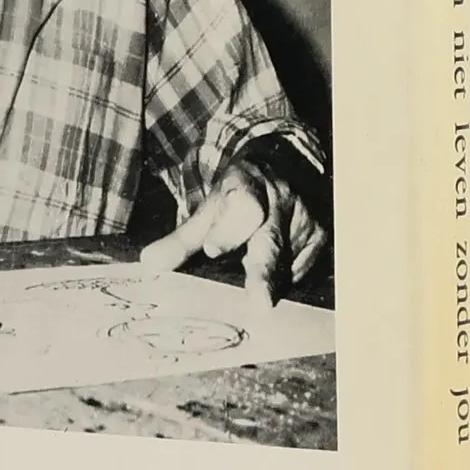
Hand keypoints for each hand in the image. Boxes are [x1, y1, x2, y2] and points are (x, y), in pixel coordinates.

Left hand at [139, 157, 327, 308]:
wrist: (279, 165)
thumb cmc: (238, 196)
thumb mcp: (208, 210)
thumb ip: (181, 241)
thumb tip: (149, 265)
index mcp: (246, 184)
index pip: (242, 208)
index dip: (228, 230)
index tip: (213, 249)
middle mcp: (280, 197)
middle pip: (270, 241)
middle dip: (264, 274)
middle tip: (259, 303)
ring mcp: (304, 217)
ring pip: (286, 263)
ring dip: (269, 281)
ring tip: (256, 287)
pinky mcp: (320, 235)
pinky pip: (300, 270)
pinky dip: (284, 278)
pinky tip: (274, 274)